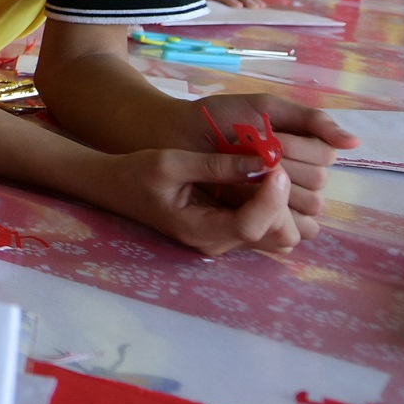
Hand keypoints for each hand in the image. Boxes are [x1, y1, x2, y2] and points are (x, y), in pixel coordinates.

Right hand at [91, 149, 311, 256]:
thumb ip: (216, 165)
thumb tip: (264, 161)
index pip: (251, 226)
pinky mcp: (232, 232)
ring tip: (269, 171)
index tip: (275, 166)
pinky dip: (278, 206)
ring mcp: (227, 240)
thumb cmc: (138, 173)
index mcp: (199, 229)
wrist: (118, 188)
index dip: (272, 198)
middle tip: (272, 165)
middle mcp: (218, 243)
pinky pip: (271, 227)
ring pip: (281, 235)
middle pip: (278, 236)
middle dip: (283, 201)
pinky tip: (263, 180)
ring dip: (285, 205)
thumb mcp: (171, 162)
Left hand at [211, 95, 355, 219]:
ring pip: (307, 205)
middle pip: (318, 182)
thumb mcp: (265, 108)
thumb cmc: (220, 118)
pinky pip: (290, 227)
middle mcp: (299, 176)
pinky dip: (274, 213)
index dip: (297, 147)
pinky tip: (249, 200)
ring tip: (244, 174)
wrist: (176, 136)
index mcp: (304, 148)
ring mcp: (282, 201)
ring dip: (276, 189)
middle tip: (250, 155)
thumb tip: (356, 142)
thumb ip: (309, 120)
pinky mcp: (263, 220)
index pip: (325, 156)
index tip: (267, 136)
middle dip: (285, 166)